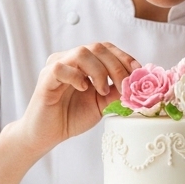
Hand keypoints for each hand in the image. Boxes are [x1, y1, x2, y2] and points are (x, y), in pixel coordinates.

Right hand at [14, 43, 138, 154]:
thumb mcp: (101, 104)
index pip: (106, 48)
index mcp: (82, 63)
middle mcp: (68, 59)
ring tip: (102, 91)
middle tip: (124, 86)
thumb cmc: (70, 117)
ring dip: (99, 71)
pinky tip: (84, 89)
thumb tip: (136, 83)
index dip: (124, 57)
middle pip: (97, 48)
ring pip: (82, 52)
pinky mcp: (46, 78)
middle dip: (117, 66)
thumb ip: (116, 92)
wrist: (47, 135)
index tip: (138, 72)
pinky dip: (77, 77)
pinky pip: (61, 68)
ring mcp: (56, 66)